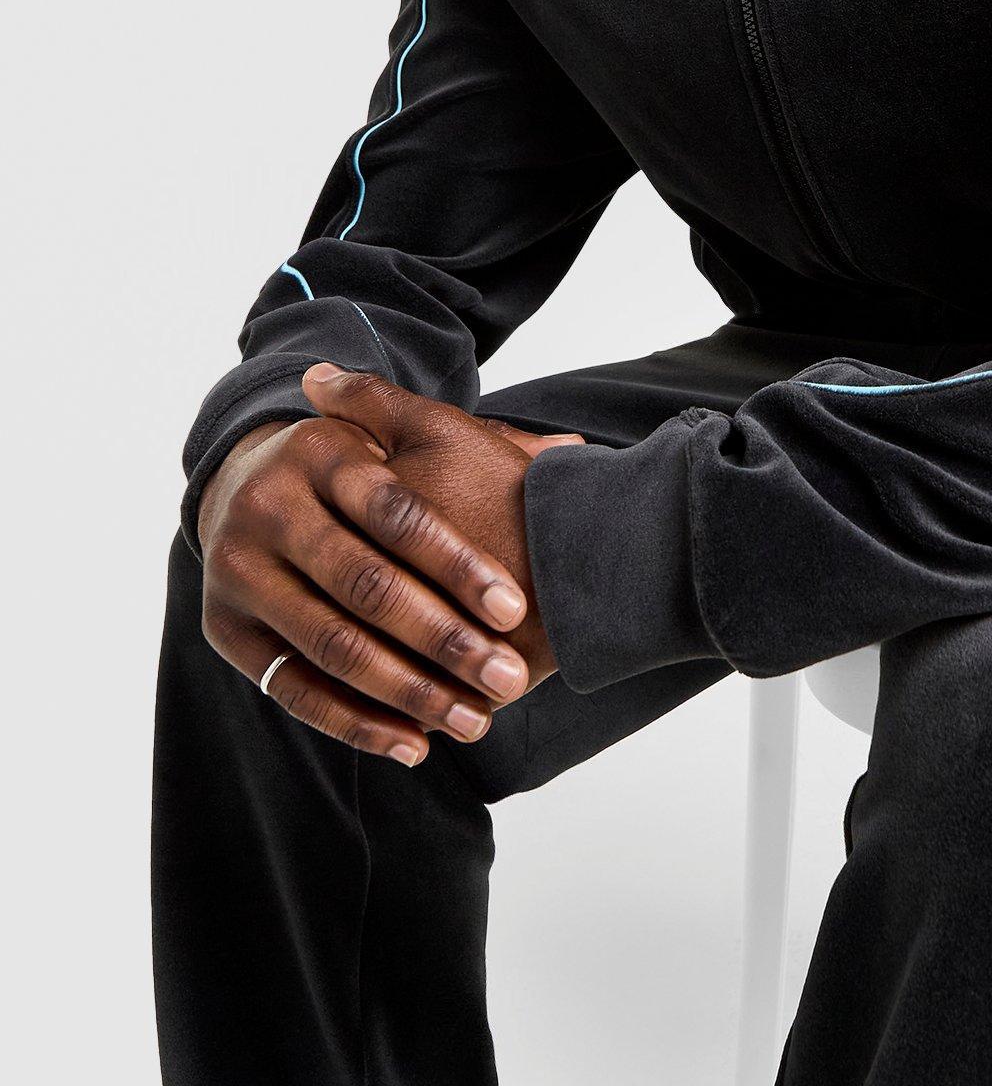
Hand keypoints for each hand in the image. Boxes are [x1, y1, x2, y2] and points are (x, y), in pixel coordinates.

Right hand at [195, 363, 584, 766]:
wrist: (246, 485)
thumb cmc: (360, 467)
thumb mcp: (407, 438)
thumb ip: (484, 444)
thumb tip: (576, 451)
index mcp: (319, 449)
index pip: (399, 513)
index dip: (459, 564)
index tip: (515, 610)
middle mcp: (268, 504)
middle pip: (365, 583)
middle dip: (443, 639)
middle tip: (508, 678)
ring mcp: (237, 568)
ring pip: (331, 644)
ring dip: (408, 693)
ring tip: (475, 720)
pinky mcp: (224, 628)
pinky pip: (293, 687)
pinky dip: (354, 723)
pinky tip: (414, 744)